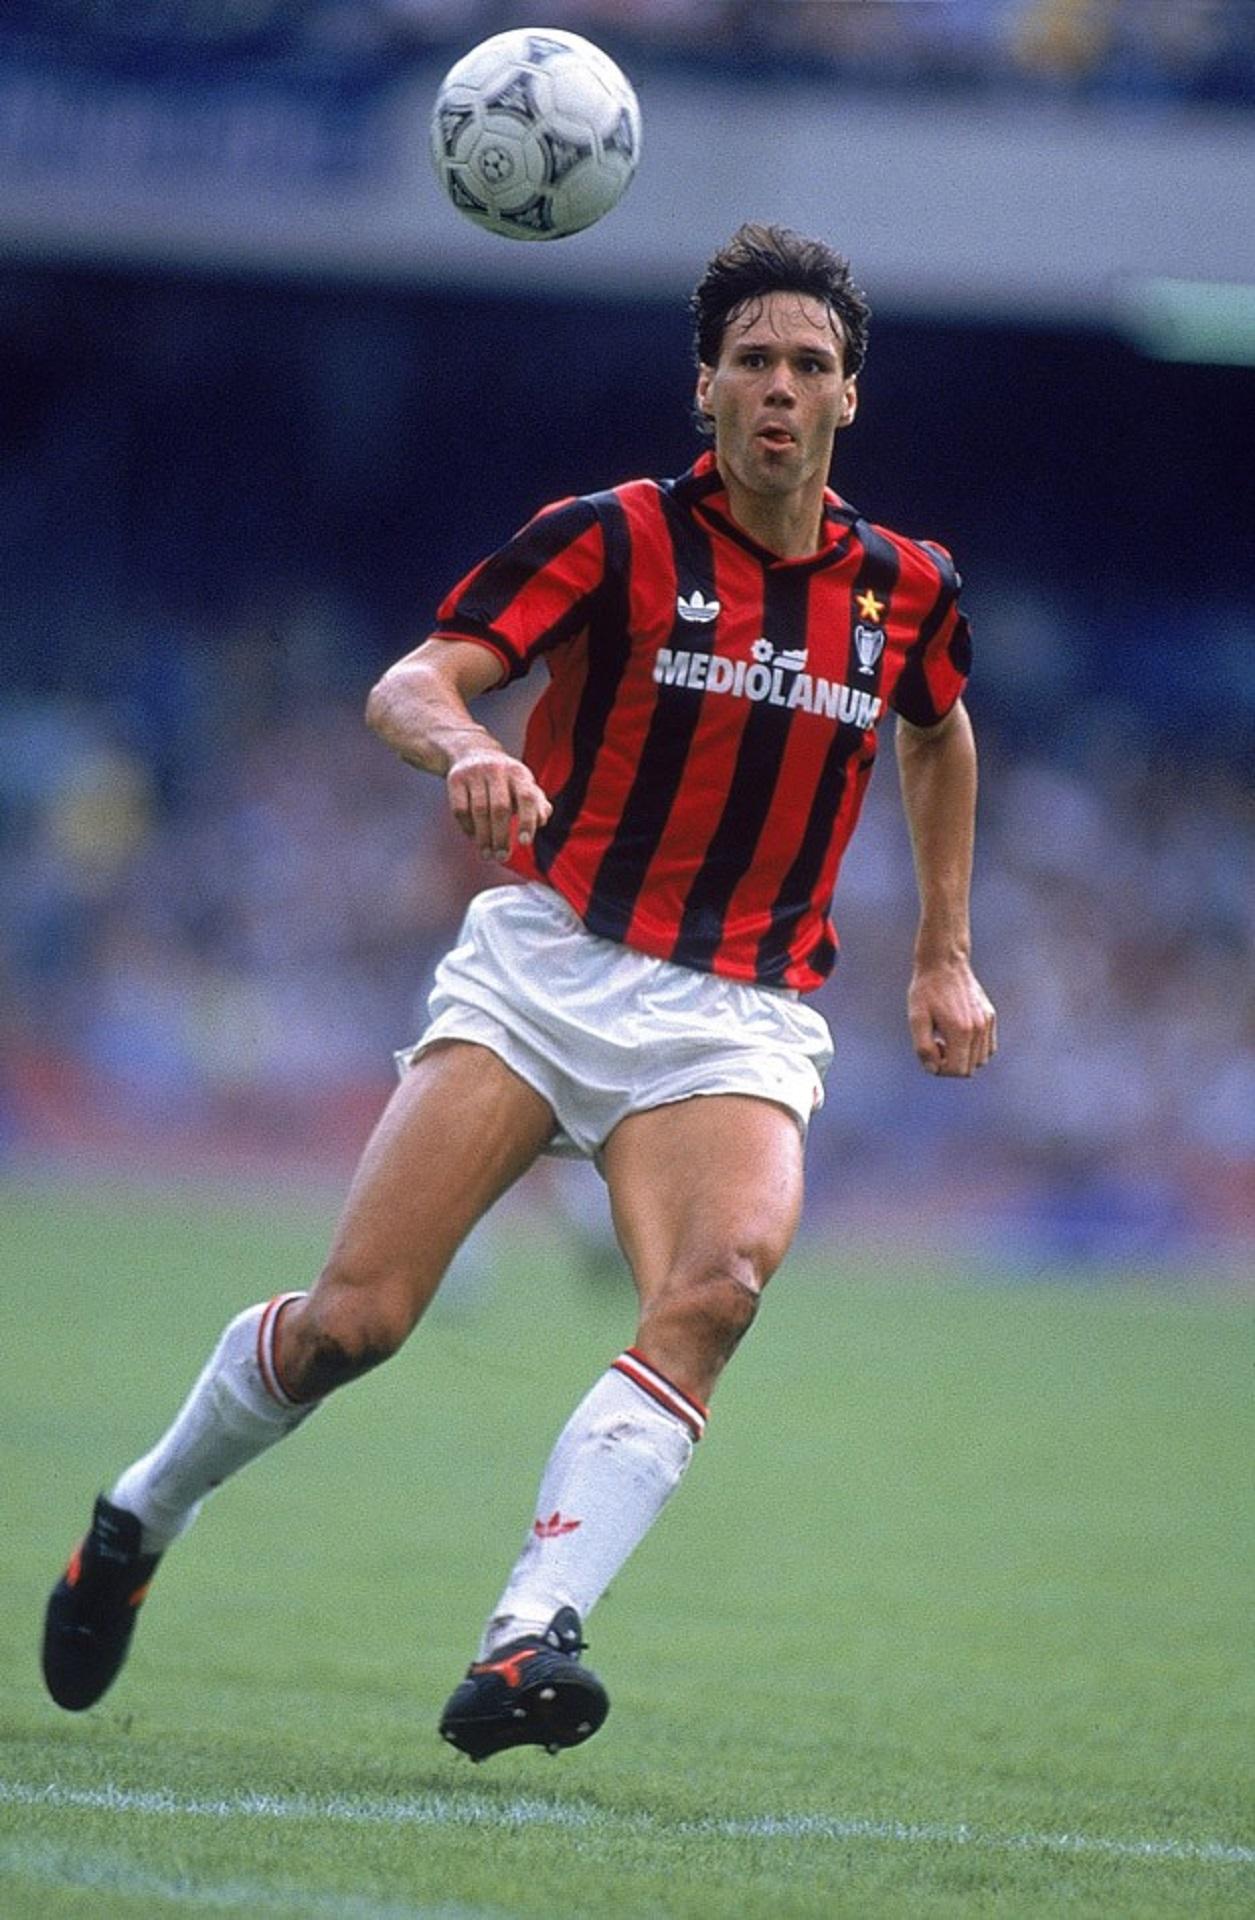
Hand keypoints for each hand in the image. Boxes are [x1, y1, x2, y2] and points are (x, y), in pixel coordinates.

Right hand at [446, 741, 551, 861]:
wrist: (473, 752)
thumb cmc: (505, 780)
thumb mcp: (523, 786)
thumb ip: (537, 804)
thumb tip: (542, 819)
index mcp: (519, 773)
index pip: (527, 797)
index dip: (527, 820)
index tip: (525, 843)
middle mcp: (497, 770)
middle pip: (500, 808)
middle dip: (501, 837)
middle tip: (502, 857)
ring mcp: (474, 773)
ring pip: (478, 811)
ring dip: (483, 837)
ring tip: (487, 855)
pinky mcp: (455, 779)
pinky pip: (460, 809)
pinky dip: (467, 827)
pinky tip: (473, 838)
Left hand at [907, 958, 996, 1077]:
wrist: (944, 962)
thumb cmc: (926, 990)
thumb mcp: (916, 1018)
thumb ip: (923, 1047)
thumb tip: (933, 1070)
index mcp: (961, 1031)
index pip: (958, 1071)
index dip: (940, 1069)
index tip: (931, 1049)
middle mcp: (979, 1029)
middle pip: (970, 1069)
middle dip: (951, 1064)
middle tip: (937, 1042)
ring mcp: (987, 1023)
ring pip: (981, 1060)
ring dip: (963, 1057)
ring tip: (947, 1038)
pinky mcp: (991, 1017)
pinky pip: (988, 1047)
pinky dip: (974, 1049)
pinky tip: (958, 1034)